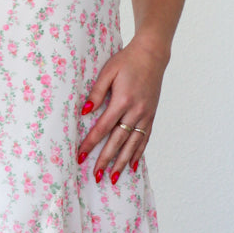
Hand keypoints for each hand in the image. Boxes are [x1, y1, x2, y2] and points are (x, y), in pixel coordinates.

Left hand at [77, 37, 167, 182]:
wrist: (152, 55)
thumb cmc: (127, 60)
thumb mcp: (108, 71)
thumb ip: (96, 92)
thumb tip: (84, 112)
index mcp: (122, 100)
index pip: (103, 128)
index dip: (91, 143)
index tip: (80, 156)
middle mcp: (136, 111)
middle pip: (118, 141)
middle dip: (106, 160)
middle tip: (96, 175)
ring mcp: (146, 115)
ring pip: (133, 144)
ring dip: (122, 162)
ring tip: (114, 177)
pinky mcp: (151, 116)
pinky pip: (145, 139)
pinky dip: (138, 153)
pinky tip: (132, 165)